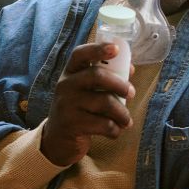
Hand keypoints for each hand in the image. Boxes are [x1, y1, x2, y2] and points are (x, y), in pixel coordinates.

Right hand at [40, 42, 134, 165]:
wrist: (57, 139)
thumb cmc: (78, 110)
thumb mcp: (85, 91)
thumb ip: (105, 79)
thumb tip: (130, 68)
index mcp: (70, 73)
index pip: (80, 54)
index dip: (98, 49)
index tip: (115, 49)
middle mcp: (65, 85)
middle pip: (97, 76)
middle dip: (120, 84)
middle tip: (132, 93)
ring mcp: (66, 105)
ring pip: (104, 102)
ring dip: (122, 113)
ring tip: (127, 121)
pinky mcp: (72, 125)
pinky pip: (103, 124)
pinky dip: (115, 129)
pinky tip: (115, 131)